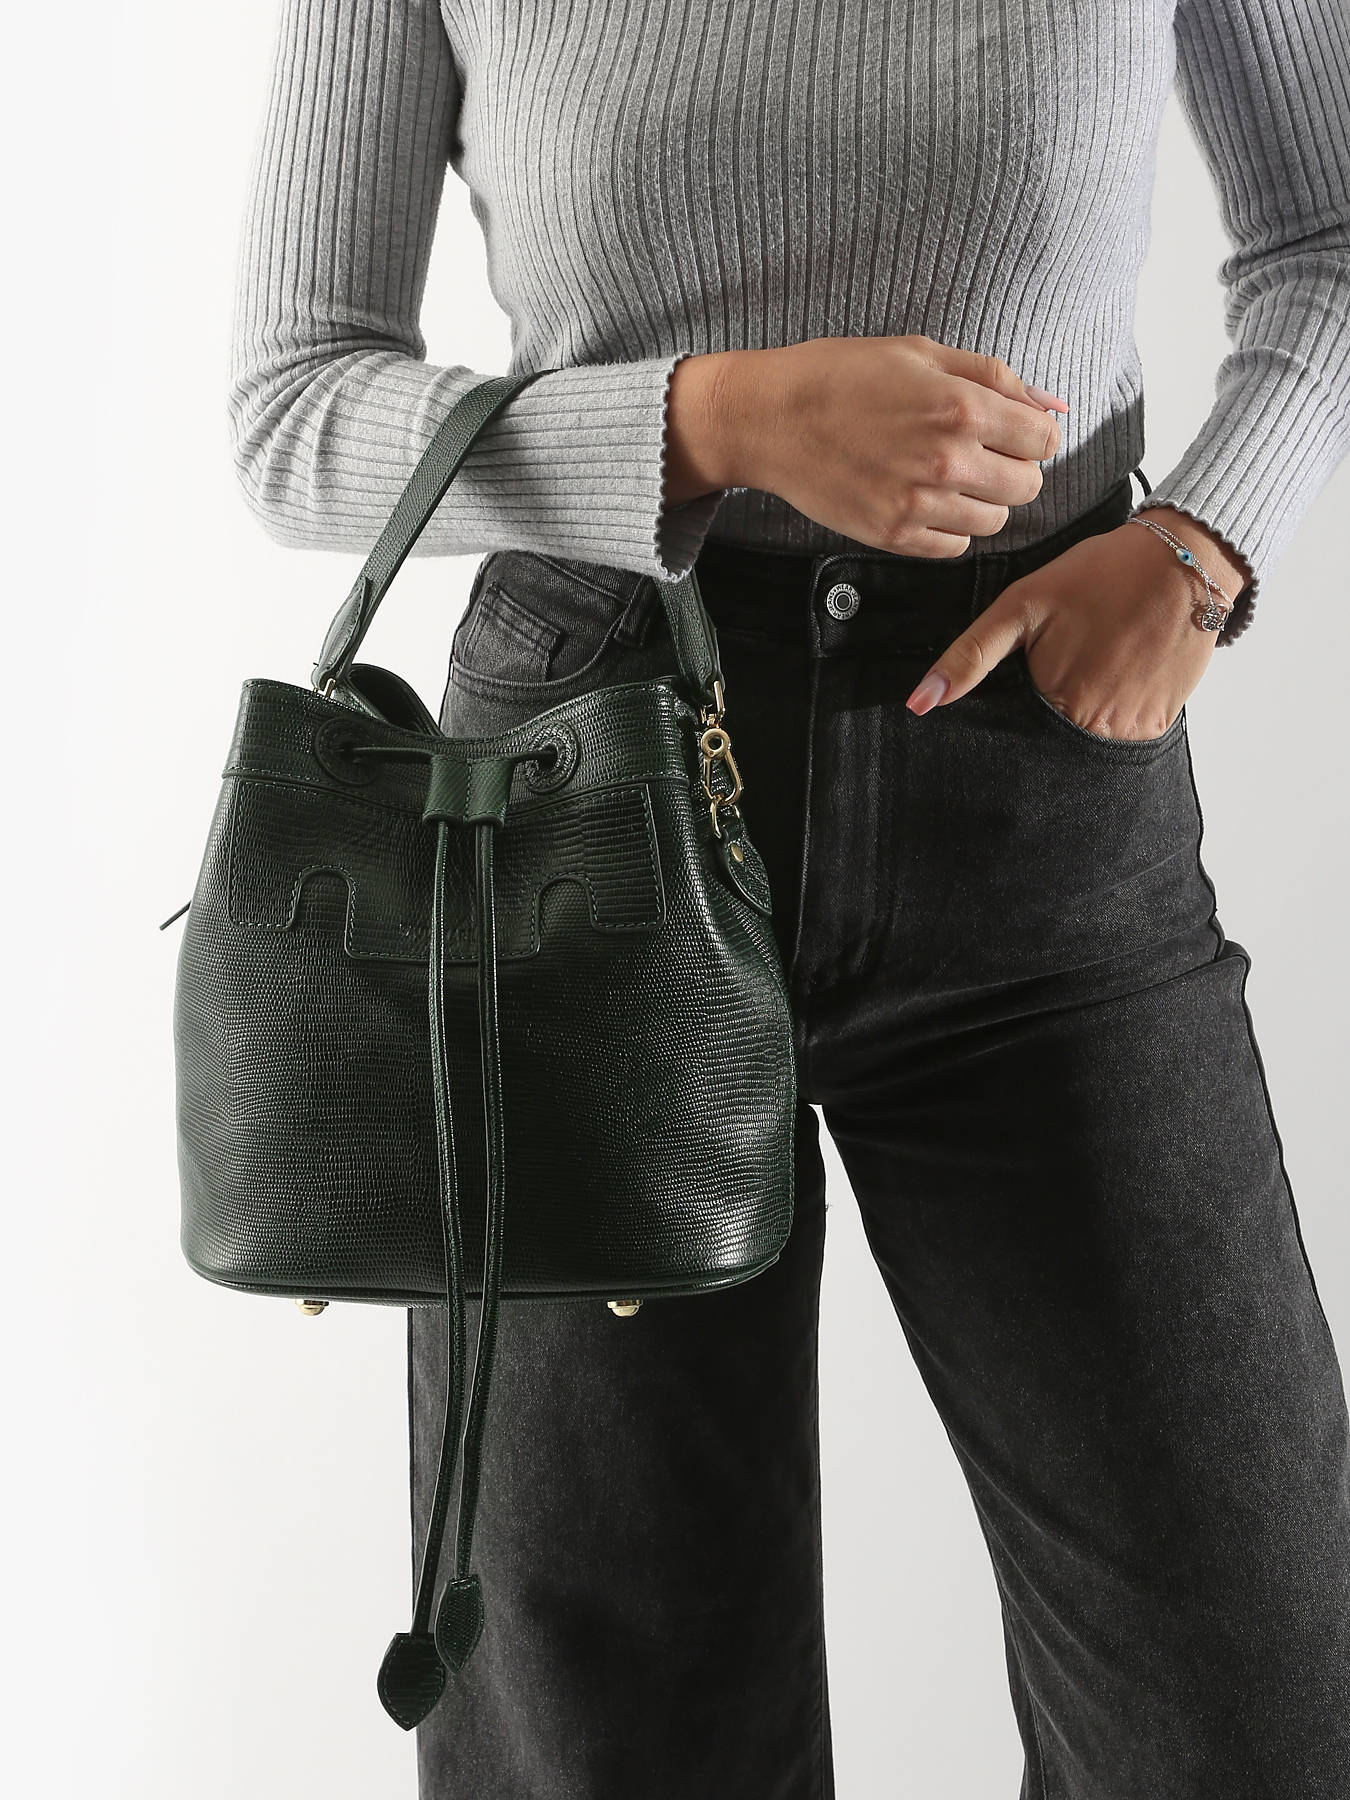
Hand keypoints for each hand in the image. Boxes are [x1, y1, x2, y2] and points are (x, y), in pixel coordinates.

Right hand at [664, 334, 1066, 553]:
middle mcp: (948, 460)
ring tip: (949, 476)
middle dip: (1013, 468)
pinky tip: (926, 500)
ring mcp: (920, 504)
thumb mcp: (921, 352)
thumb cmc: (842, 375)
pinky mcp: (893, 535)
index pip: (1043, 440)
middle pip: (1027, 486)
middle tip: (979, 453)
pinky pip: (954, 547)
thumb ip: (995, 378)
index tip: (1012, 431)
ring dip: (983, 500)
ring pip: (994, 521)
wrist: (771, 419)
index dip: (1033, 434)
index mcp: (962, 406)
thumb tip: (1056, 406)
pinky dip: (951, 528)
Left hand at [903, 512, 1240, 738]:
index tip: (1025, 685)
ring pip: (1086, 742)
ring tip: (1091, 666)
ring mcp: (1130, 730)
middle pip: (1049, 744)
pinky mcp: (1159, 723)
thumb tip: (920, 704)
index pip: (1014, 738)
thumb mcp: (1021, 606)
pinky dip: (1114, 711)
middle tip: (1065, 666)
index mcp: (1054, 705)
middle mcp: (1094, 728)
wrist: (1181, 562)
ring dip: (1081, 715)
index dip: (1012, 718)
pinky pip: (1122, 734)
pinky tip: (1116, 673)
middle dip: (1045, 717)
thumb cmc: (1098, 577)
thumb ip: (970, 656)